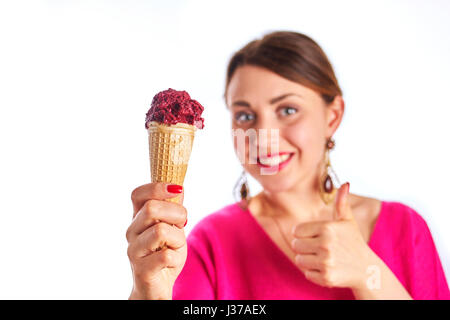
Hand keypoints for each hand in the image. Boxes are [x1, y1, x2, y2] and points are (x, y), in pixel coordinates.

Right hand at [126, 182, 187, 299]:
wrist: (156, 289)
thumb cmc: (164, 255)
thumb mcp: (173, 228)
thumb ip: (173, 209)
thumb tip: (178, 186)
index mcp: (138, 218)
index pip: (138, 194)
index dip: (157, 187)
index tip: (177, 189)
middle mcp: (132, 232)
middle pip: (152, 208)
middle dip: (177, 213)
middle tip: (182, 224)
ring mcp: (134, 251)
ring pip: (161, 231)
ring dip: (178, 239)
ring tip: (175, 247)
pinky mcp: (142, 270)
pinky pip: (166, 256)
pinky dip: (176, 258)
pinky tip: (171, 262)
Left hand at [291, 182, 372, 288]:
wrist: (367, 270)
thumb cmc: (353, 242)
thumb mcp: (347, 221)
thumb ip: (341, 203)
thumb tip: (344, 183)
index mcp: (327, 228)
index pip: (296, 231)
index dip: (304, 234)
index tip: (315, 236)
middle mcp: (326, 245)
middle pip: (296, 246)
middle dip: (304, 247)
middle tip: (319, 248)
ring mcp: (326, 262)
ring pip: (299, 260)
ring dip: (308, 261)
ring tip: (322, 258)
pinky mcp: (326, 277)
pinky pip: (307, 274)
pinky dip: (314, 273)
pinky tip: (327, 269)